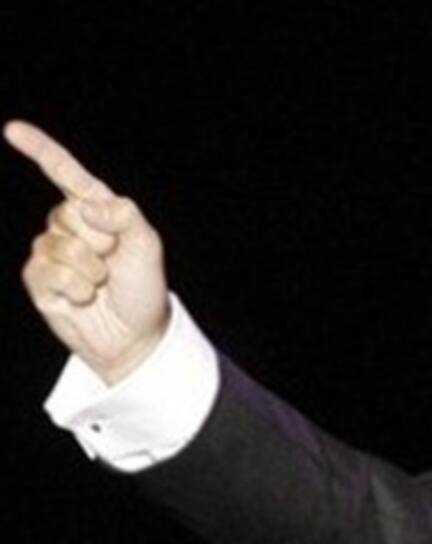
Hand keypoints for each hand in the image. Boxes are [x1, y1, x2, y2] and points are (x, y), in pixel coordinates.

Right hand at [8, 120, 168, 384]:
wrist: (133, 335)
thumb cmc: (143, 287)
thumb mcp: (147, 245)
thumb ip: (124, 215)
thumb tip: (85, 204)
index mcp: (97, 210)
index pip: (65, 174)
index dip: (40, 150)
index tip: (13, 129)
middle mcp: (70, 226)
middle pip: (66, 214)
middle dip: (98, 240)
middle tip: (114, 262)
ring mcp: (51, 253)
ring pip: (57, 245)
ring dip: (88, 269)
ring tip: (101, 284)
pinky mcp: (39, 281)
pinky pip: (47, 272)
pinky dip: (74, 288)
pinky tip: (83, 298)